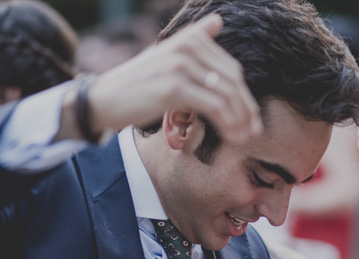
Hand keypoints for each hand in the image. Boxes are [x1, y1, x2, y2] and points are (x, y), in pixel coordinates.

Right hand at [88, 14, 261, 144]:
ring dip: (240, 120)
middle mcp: (187, 47)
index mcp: (189, 38)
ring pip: (226, 94)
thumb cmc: (139, 83)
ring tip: (243, 138)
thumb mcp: (167, 56)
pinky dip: (227, 124)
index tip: (251, 119)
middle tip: (253, 131)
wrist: (105, 98)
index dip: (245, 96)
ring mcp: (180, 66)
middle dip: (247, 109)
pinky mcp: (174, 87)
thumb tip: (218, 20)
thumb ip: (195, 39)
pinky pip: (214, 106)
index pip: (231, 68)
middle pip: (232, 81)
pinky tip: (230, 136)